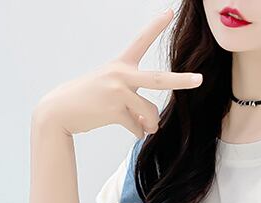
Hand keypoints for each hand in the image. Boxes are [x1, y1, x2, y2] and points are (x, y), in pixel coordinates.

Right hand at [33, 7, 202, 136]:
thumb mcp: (112, 93)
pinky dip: (137, 133)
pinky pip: (137, 127)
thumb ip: (134, 104)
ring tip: (145, 127)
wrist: (61, 111)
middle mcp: (121, 74)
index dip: (156, 26)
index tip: (171, 12)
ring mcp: (118, 92)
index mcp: (121, 65)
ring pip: (149, 113)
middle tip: (200, 80)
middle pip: (159, 80)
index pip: (141, 41)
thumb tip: (150, 126)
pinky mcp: (114, 110)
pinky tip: (134, 131)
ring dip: (150, 125)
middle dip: (181, 81)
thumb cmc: (88, 100)